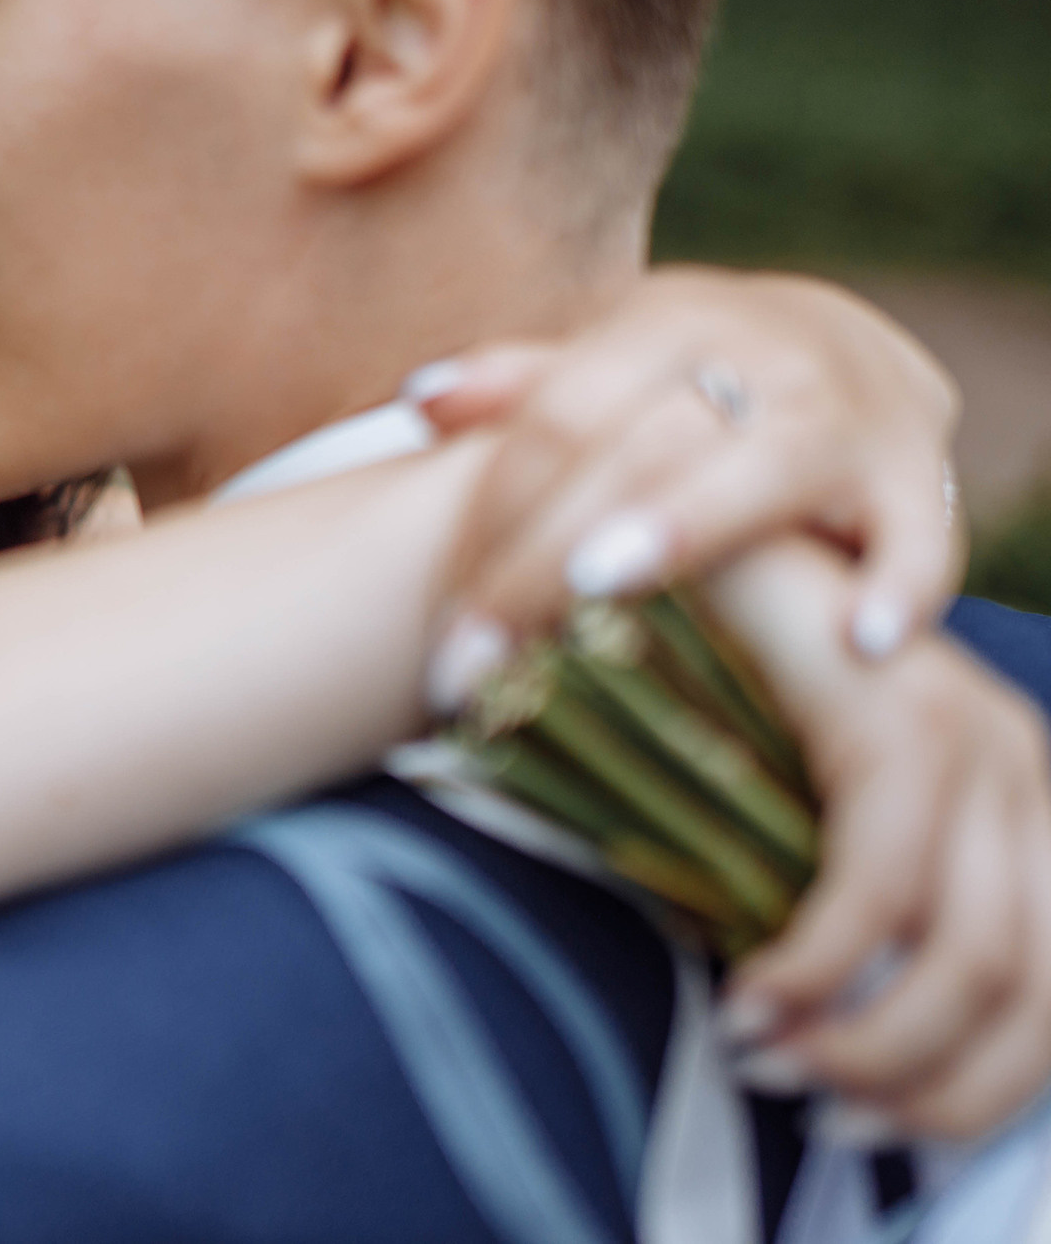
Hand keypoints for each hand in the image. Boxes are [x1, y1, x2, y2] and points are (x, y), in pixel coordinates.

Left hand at [416, 267, 961, 690]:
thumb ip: (525, 385)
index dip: (489, 516)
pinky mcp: (925, 479)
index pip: (557, 418)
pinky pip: (921, 535)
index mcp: (664, 322)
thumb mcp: (614, 365)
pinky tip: (858, 643)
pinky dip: (899, 583)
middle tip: (470, 666)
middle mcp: (759, 354)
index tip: (439, 621)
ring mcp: (849, 412)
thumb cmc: (693, 381)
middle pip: (631, 455)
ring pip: (754, 471)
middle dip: (539, 564)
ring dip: (680, 527)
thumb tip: (422, 398)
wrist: (854, 351)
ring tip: (601, 587)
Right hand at [704, 542, 1050, 1140]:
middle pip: (1028, 998)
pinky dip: (817, 966)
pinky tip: (751, 996)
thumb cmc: (701, 682)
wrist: (655, 541)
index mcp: (1019, 803)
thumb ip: (828, 898)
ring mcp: (969, 735)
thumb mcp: (784, 812)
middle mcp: (1023, 770)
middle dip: (921, 1088)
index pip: (1048, 998)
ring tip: (763, 1055)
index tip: (856, 1125)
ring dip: (864, 1041)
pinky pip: (880, 885)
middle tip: (807, 1108)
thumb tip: (825, 1044)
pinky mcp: (894, 712)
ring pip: (969, 956)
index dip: (969, 1093)